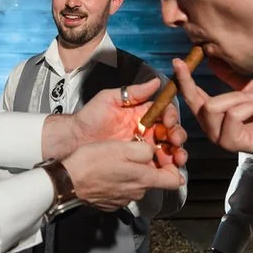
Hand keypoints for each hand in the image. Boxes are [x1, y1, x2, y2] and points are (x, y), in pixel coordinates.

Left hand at [42, 78, 186, 165]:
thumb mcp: (109, 99)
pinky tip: (168, 170)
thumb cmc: (89, 117)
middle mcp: (146, 131)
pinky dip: (164, 168)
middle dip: (178, 137)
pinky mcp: (137, 163)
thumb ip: (133, 92)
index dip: (171, 117)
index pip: (165, 114)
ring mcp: (142, 148)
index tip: (169, 122)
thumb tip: (155, 82)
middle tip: (175, 142)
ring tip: (177, 158)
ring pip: (167, 150)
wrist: (74, 139)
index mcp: (142, 115)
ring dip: (176, 154)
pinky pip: (155, 166)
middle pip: (171, 134)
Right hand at [62, 140, 183, 210]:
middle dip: (149, 165)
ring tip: (118, 158)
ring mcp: (123, 199)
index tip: (167, 155)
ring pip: (136, 183)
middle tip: (135, 150)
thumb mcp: (123, 148)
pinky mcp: (110, 202)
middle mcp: (137, 193)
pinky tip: (107, 170)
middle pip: (153, 179)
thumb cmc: (92, 163)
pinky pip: (121, 189)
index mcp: (144, 180)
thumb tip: (151, 151)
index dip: (174, 166)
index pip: (174, 180)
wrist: (67, 181)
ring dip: (132, 172)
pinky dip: (118, 179)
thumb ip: (145, 150)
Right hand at [173, 57, 252, 185]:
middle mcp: (210, 128)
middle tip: (252, 96)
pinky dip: (249, 107)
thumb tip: (213, 60)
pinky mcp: (231, 142)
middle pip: (203, 103)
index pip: (191, 96)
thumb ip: (230, 77)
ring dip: (240, 100)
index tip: (178, 61)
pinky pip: (232, 115)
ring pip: (214, 107)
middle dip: (230, 94)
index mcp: (212, 115)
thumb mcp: (249, 90)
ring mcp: (219, 137)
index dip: (183, 80)